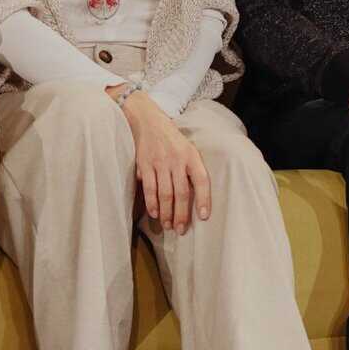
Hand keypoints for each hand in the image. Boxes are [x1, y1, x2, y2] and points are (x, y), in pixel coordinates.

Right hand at [113, 84, 211, 232]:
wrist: (147, 119)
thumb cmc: (171, 138)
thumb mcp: (187, 148)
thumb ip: (190, 169)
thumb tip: (194, 197)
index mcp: (191, 155)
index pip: (201, 180)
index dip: (204, 199)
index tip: (204, 216)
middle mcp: (177, 159)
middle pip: (181, 192)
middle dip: (181, 214)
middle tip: (180, 230)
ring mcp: (160, 162)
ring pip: (165, 194)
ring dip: (167, 213)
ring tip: (168, 225)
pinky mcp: (145, 164)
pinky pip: (149, 188)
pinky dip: (151, 203)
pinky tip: (154, 213)